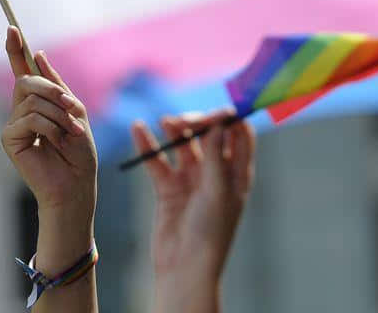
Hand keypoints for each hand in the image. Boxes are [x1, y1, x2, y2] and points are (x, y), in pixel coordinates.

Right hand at [1, 26, 98, 311]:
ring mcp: (14, 124)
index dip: (15, 49)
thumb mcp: (75, 112)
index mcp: (38, 103)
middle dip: (53, 90)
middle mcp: (21, 111)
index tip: (11, 27)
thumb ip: (56, 86)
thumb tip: (37, 54)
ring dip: (58, 115)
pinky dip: (50, 128)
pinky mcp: (10, 139)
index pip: (23, 71)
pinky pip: (31, 118)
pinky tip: (55, 143)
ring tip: (67, 134)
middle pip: (27, 80)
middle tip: (72, 109)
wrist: (76, 186)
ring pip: (33, 99)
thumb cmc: (79, 154)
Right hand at [132, 110, 254, 312]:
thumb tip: (220, 122)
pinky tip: (138, 129)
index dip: (230, 120)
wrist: (184, 267)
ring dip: (175, 131)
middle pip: (208, 136)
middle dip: (197, 124)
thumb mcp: (218, 191)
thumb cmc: (211, 232)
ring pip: (182, 146)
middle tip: (184, 121)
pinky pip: (157, 161)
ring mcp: (191, 180)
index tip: (218, 111)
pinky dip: (148, 146)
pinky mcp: (168, 188)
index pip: (239, 135)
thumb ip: (216, 155)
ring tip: (166, 122)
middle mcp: (215, 174)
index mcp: (236, 175)